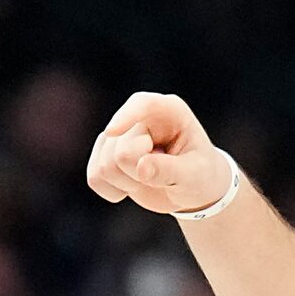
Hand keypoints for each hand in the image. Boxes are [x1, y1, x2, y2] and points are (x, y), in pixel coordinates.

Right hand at [86, 91, 234, 216]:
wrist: (192, 188)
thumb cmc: (200, 176)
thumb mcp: (195, 175)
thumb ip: (170, 170)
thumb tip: (142, 168)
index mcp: (170, 111)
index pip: (142, 104)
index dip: (125, 116)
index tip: (113, 131)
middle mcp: (140, 118)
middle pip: (120, 149)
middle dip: (139, 173)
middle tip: (165, 176)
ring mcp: (119, 135)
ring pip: (103, 165)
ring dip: (128, 183)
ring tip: (152, 179)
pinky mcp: (104, 154)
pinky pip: (94, 178)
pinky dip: (111, 191)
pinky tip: (132, 188)